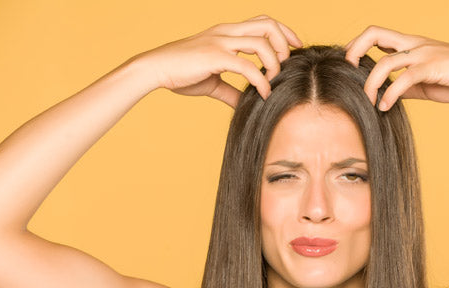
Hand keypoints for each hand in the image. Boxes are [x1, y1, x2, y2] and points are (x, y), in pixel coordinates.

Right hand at [134, 14, 302, 107]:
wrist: (155, 70)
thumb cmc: (180, 74)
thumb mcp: (212, 82)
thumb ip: (231, 91)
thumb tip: (245, 104)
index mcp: (226, 33)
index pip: (262, 21)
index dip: (283, 32)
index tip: (294, 49)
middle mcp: (226, 32)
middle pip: (267, 24)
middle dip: (284, 43)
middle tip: (287, 64)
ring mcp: (221, 42)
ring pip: (262, 43)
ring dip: (275, 63)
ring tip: (273, 81)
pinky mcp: (215, 57)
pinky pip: (247, 66)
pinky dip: (261, 81)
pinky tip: (263, 93)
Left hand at [344, 25, 448, 108]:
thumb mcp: (426, 82)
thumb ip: (406, 86)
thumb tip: (389, 97)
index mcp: (410, 44)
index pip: (376, 35)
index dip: (357, 47)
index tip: (350, 67)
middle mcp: (413, 44)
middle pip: (373, 33)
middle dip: (353, 51)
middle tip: (349, 73)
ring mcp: (422, 54)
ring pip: (385, 63)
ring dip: (370, 85)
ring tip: (369, 102)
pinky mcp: (431, 67)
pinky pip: (404, 79)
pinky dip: (390, 94)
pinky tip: (385, 106)